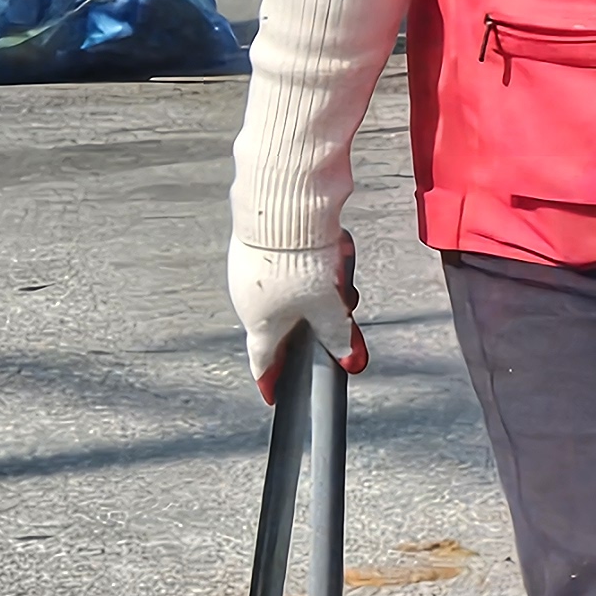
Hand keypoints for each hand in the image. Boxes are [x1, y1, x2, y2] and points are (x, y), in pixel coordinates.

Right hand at [231, 235, 365, 396]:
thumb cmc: (298, 259)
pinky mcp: (257, 244)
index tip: (273, 393)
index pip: (263, 360)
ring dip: (315, 288)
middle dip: (316, 319)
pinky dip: (306, 263)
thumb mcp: (327, 306)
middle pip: (284, 322)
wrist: (283, 203)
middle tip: (341, 308)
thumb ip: (338, 334)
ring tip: (340, 271)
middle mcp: (247, 299)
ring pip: (288, 290)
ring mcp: (249, 270)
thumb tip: (348, 359)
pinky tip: (328, 250)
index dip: (271, 379)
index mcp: (258, 322)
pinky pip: (285, 263)